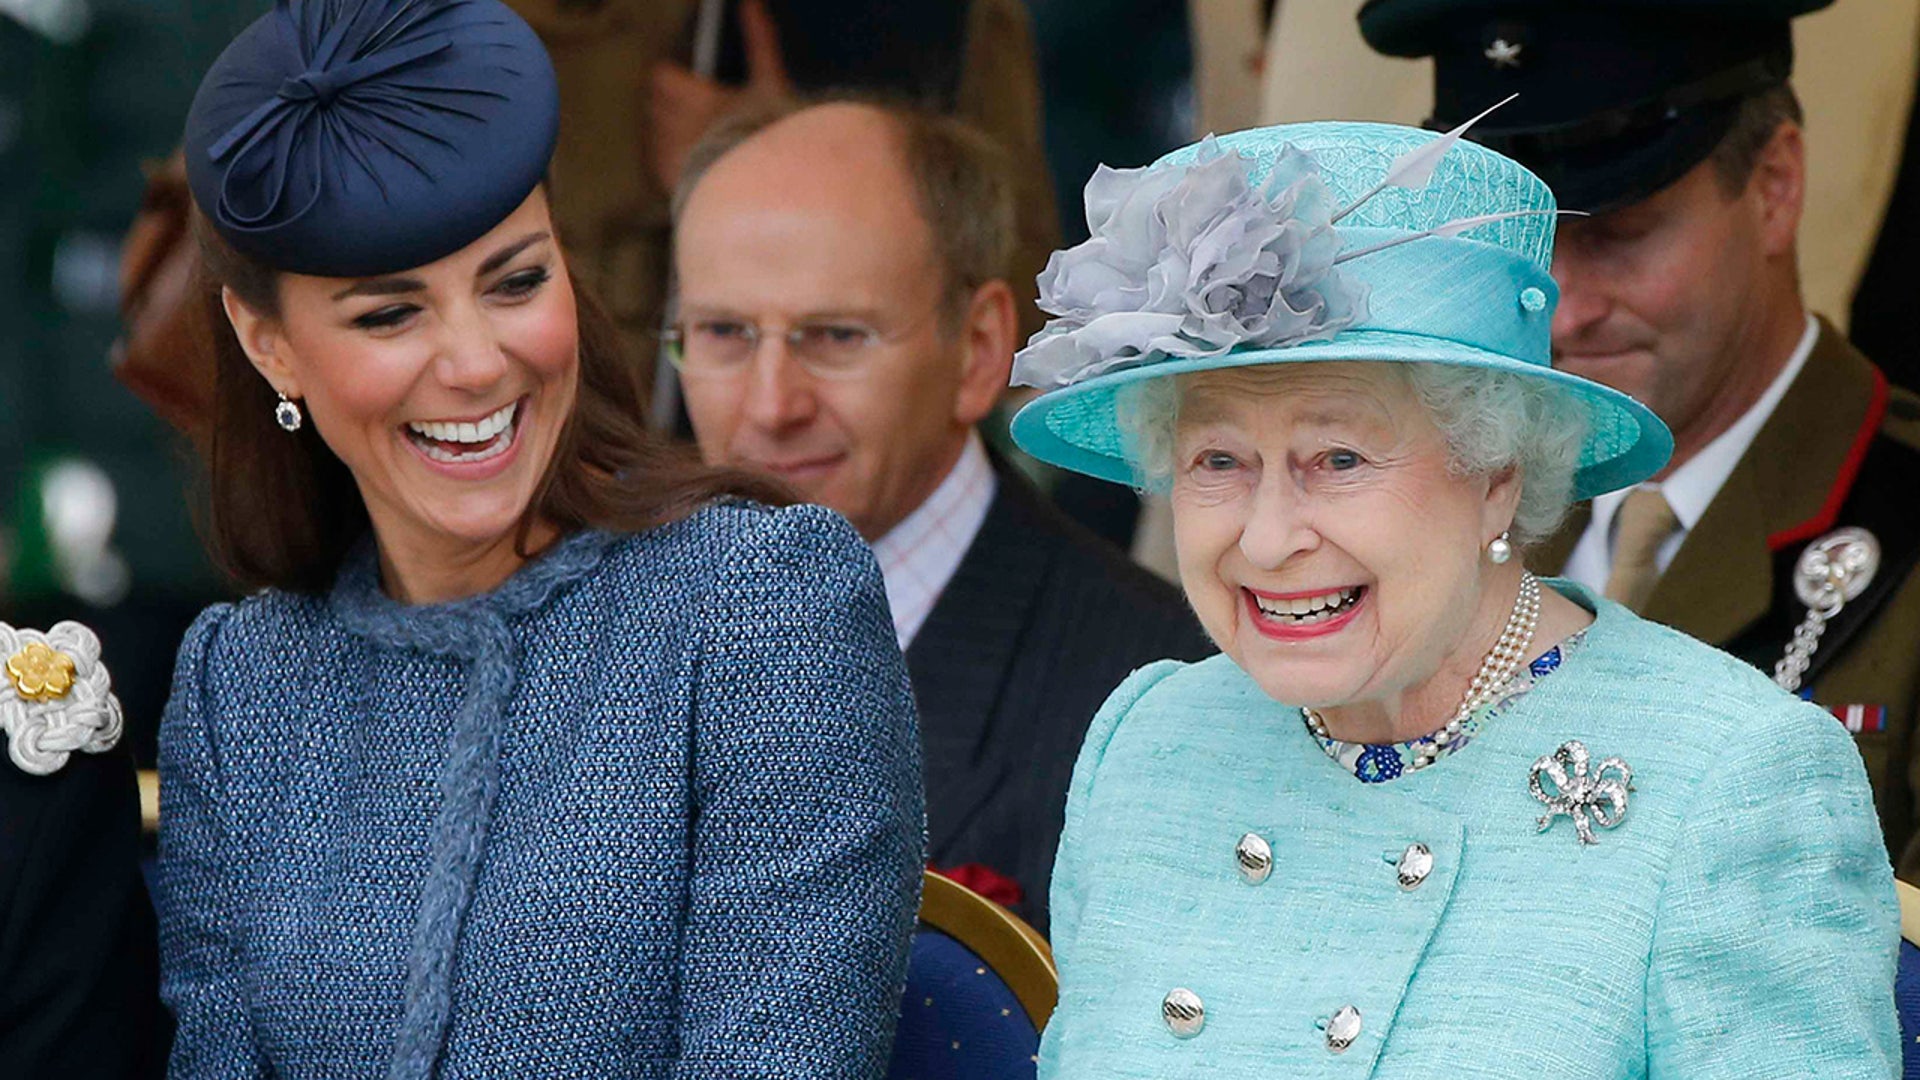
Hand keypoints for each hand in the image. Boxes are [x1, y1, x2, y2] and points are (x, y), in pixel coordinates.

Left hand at [648, 0, 790, 193]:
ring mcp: (666, 152)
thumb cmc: (768, 132)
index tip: (685, 84)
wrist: (763, 185)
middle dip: (668, 104)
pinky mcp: (665, 178)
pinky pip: (653, 160)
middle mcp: (672, 122)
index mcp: (693, 95)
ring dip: (665, 130)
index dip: (670, 79)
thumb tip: (752, 2)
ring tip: (691, 139)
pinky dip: (665, 157)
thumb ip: (758, 39)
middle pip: (654, 102)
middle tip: (693, 112)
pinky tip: (686, 161)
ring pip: (652, 130)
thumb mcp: (770, 82)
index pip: (660, 75)